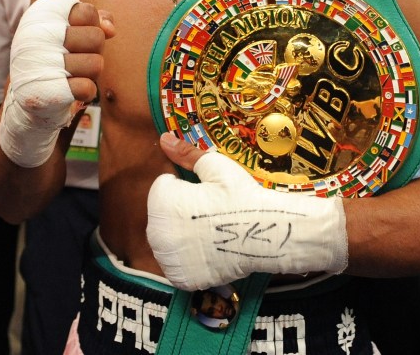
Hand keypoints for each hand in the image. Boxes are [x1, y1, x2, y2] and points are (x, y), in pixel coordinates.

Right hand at [0, 0, 112, 166]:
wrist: (29, 100)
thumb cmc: (57, 57)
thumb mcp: (73, 30)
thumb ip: (95, 20)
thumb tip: (110, 29)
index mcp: (40, 15)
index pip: (87, 12)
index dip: (91, 26)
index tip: (75, 35)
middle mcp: (35, 35)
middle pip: (96, 37)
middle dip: (94, 50)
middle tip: (76, 58)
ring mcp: (39, 62)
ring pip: (96, 63)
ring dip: (90, 73)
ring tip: (72, 75)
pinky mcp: (46, 91)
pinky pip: (89, 88)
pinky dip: (86, 92)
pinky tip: (71, 91)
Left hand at [146, 135, 346, 290]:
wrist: (264, 232)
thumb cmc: (239, 195)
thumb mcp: (214, 166)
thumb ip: (185, 153)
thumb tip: (163, 138)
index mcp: (160, 202)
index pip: (163, 187)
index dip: (186, 186)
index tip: (206, 191)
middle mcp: (156, 234)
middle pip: (163, 214)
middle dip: (180, 209)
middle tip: (210, 210)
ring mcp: (167, 261)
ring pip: (169, 239)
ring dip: (182, 233)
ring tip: (211, 229)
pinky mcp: (181, 280)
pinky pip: (178, 263)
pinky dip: (189, 257)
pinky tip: (209, 249)